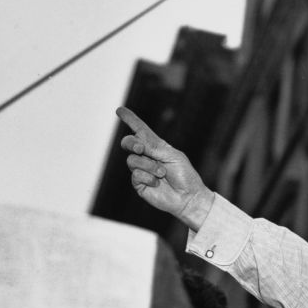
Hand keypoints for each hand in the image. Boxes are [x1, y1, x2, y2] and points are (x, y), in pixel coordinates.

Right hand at [118, 107, 213, 230]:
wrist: (188, 197)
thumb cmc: (185, 175)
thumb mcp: (172, 156)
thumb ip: (154, 147)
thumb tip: (138, 142)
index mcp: (157, 147)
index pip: (141, 131)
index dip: (131, 120)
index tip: (119, 110)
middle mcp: (147, 157)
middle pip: (129, 143)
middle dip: (132, 143)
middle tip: (141, 149)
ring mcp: (142, 170)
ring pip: (132, 160)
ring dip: (149, 166)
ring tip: (162, 173)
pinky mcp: (139, 184)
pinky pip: (135, 175)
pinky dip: (148, 177)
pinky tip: (157, 183)